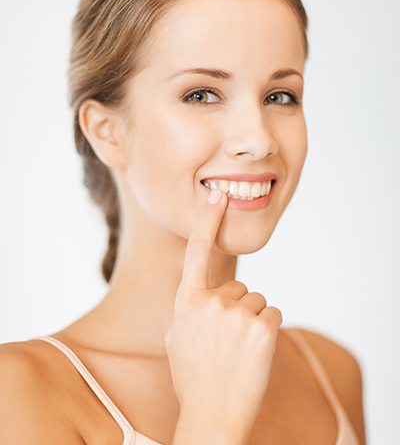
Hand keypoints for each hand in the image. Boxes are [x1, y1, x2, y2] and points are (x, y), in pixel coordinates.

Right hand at [165, 189, 281, 440]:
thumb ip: (188, 306)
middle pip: (237, 287)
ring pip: (256, 301)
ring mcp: (237, 314)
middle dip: (235, 308)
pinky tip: (253, 354)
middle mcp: (210, 302)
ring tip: (237, 351)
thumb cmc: (192, 376)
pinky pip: (271, 313)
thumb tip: (200, 291)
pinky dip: (267, 330)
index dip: (207, 220)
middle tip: (225, 342)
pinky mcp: (263, 327)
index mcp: (186, 301)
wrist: (211, 415)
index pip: (196, 251)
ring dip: (252, 321)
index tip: (217, 195)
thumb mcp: (176, 336)